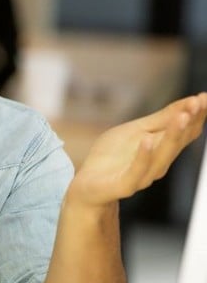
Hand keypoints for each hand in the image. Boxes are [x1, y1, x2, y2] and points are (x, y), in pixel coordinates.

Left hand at [68, 92, 206, 206]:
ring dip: (173, 135)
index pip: (186, 131)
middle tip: (200, 102)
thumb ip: (161, 119)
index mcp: (163, 149)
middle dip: (190, 121)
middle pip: (178, 141)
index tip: (205, 96)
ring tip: (182, 116)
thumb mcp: (136, 131)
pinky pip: (137, 171)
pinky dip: (143, 156)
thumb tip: (191, 101)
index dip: (197, 114)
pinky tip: (147, 140)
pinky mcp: (125, 185)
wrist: (88, 186)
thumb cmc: (113, 157)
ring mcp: (143, 175)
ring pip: (162, 155)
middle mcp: (159, 162)